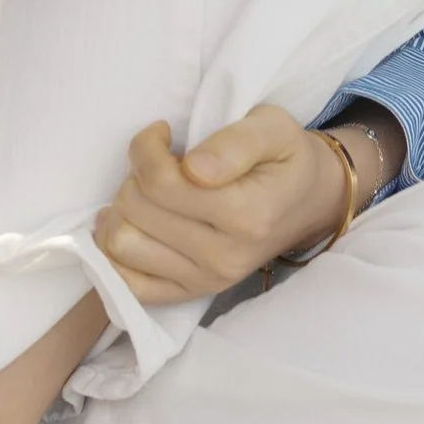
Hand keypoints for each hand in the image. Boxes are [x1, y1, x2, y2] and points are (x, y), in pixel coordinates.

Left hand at [95, 105, 349, 304]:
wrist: (308, 203)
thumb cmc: (285, 157)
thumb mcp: (272, 128)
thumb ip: (234, 143)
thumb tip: (192, 168)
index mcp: (246, 215)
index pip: (160, 182)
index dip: (147, 146)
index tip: (163, 132)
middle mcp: (223, 258)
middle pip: (135, 209)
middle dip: (135, 174)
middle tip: (162, 161)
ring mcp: (204, 282)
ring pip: (121, 245)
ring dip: (123, 208)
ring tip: (149, 192)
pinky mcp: (190, 295)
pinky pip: (126, 284)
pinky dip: (115, 251)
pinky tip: (134, 222)